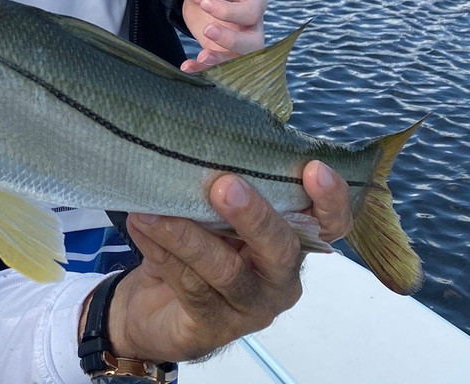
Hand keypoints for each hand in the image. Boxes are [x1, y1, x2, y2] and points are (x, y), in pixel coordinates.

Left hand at [106, 161, 350, 362]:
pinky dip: (161, 251)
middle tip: (224, 186)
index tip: (314, 168)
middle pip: (280, 249)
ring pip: (225, 270)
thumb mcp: (211, 214)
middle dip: (254, 216)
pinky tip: (141, 225)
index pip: (328, 225)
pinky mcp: (214, 326)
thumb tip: (195, 144)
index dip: (329, 200)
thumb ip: (219, 189)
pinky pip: (189, 285)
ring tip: (152, 211)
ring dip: (186, 236)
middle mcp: (279, 278)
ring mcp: (250, 307)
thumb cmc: (195, 246)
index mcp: (291, 243)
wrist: (152, 308)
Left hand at [180, 0, 266, 71]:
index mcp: (254, 2)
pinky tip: (187, 66)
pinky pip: (217, 66)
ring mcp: (240, 43)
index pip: (249, 12)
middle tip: (208, 30)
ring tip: (201, 57)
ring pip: (240, 60)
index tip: (204, 2)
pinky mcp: (222, 53)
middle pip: (254, 42)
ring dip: (221, 60)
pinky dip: (203, 69)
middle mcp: (252, 26)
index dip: (228, 11)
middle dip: (232, 40)